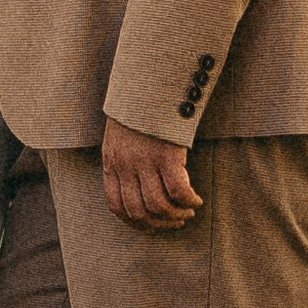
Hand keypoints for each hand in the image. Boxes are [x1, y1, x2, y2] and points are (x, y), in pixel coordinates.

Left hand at [100, 116, 201, 230]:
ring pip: (159, 206)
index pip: (116, 206)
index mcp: (111, 162)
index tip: (150, 226)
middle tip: (176, 222)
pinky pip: (179, 191)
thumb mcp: (119, 134)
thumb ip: (123, 158)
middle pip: (139, 211)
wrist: (148, 81)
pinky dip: (189, 200)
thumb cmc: (138, 106)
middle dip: (159, 223)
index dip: (134, 222)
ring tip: (188, 211)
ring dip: (176, 215)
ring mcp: (145, 161)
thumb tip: (136, 183)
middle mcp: (125, 166)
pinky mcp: (166, 155)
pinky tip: (196, 199)